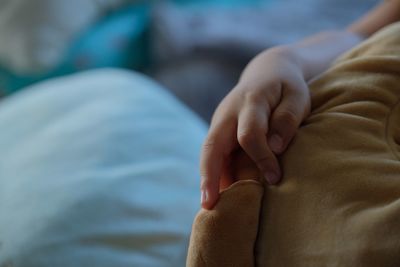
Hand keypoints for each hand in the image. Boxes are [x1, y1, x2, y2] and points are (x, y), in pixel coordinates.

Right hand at [200, 46, 310, 208]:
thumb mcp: (297, 95)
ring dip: (208, 179)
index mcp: (250, 101)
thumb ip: (287, 118)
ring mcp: (220, 121)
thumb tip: (276, 147)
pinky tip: (219, 194)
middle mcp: (227, 112)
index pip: (249, 134)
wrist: (266, 72)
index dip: (261, 158)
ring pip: (209, 152)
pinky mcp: (219, 130)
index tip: (275, 178)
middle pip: (212, 145)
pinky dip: (215, 174)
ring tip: (210, 207)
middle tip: (208, 204)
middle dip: (209, 174)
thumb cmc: (286, 87)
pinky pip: (214, 154)